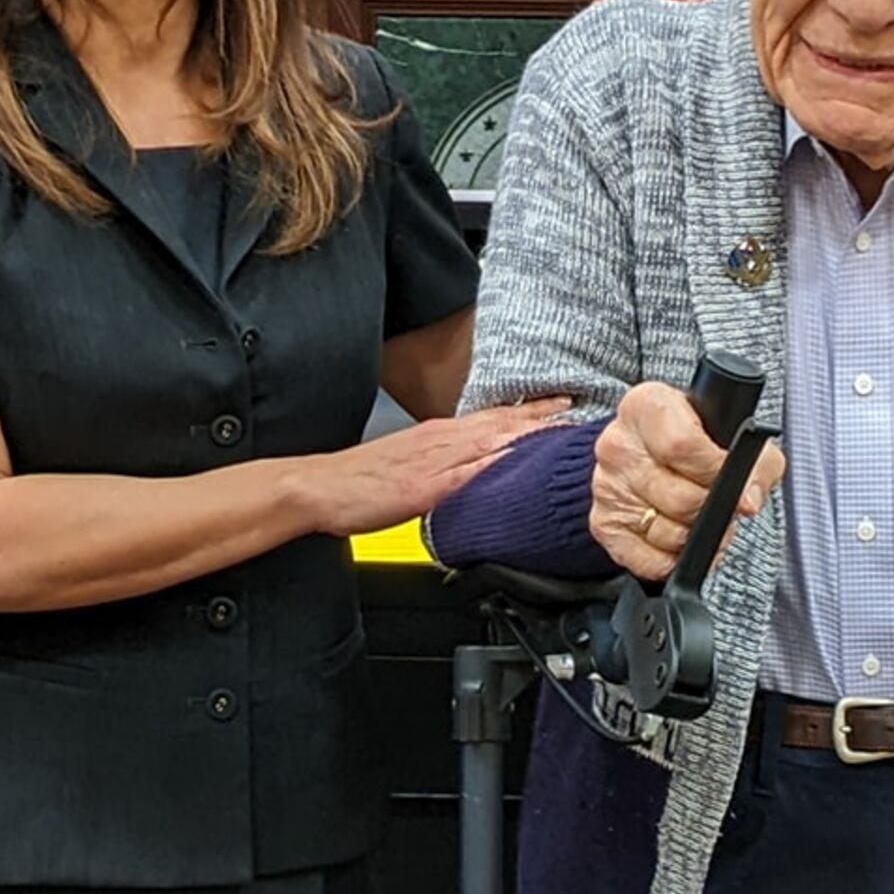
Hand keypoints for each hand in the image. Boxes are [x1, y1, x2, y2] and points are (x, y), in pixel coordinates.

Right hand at [292, 399, 564, 537]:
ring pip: (488, 441)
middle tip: (573, 406)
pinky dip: (493, 464)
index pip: (492, 418)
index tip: (560, 404)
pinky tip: (514, 461)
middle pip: (499, 424)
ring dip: (525, 433)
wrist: (320, 488)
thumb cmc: (358, 482)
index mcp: (437, 435)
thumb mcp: (409, 464)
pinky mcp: (425, 487)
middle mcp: (440, 441)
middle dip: (538, 415)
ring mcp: (434, 462)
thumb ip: (443, 462)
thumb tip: (474, 466)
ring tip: (557, 427)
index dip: (529, 411)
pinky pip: (465, 474)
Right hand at [592, 379, 787, 581]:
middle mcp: (618, 444)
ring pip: (666, 532)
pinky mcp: (604, 522)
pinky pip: (646, 559)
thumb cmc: (694, 438)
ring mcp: (606, 485)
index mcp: (646, 407)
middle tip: (726, 508)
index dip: (716, 470)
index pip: (682, 444)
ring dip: (696, 538)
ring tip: (706, 523)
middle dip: (712, 511)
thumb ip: (756, 462)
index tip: (736, 481)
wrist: (648, 452)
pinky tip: (684, 542)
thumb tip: (748, 500)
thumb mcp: (734, 433)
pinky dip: (673, 560)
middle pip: (678, 496)